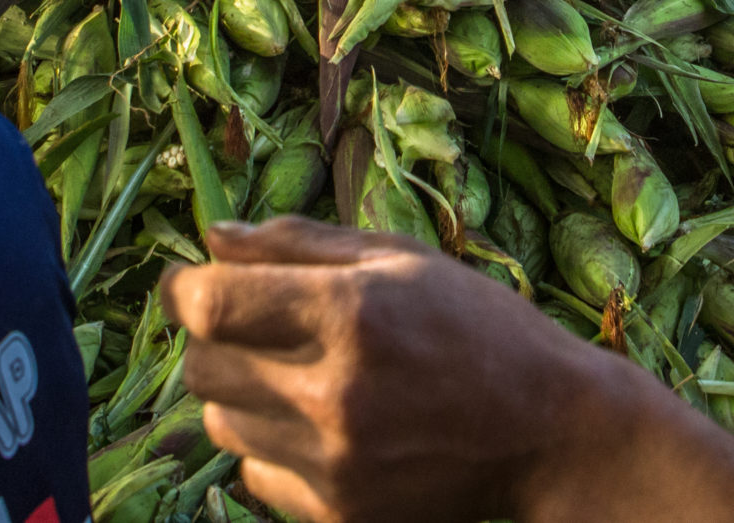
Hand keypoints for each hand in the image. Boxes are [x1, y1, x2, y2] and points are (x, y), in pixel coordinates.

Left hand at [166, 219, 615, 522]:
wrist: (549, 432)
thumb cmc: (479, 329)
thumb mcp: (403, 260)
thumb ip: (302, 244)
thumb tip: (214, 238)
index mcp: (352, 314)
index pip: (211, 305)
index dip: (184, 290)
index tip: (190, 283)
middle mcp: (335, 393)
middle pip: (204, 367)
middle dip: (217, 339)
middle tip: (260, 327)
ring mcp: (335, 463)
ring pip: (221, 423)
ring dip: (243, 394)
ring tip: (301, 377)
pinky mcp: (339, 514)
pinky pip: (255, 474)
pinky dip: (272, 448)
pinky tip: (323, 428)